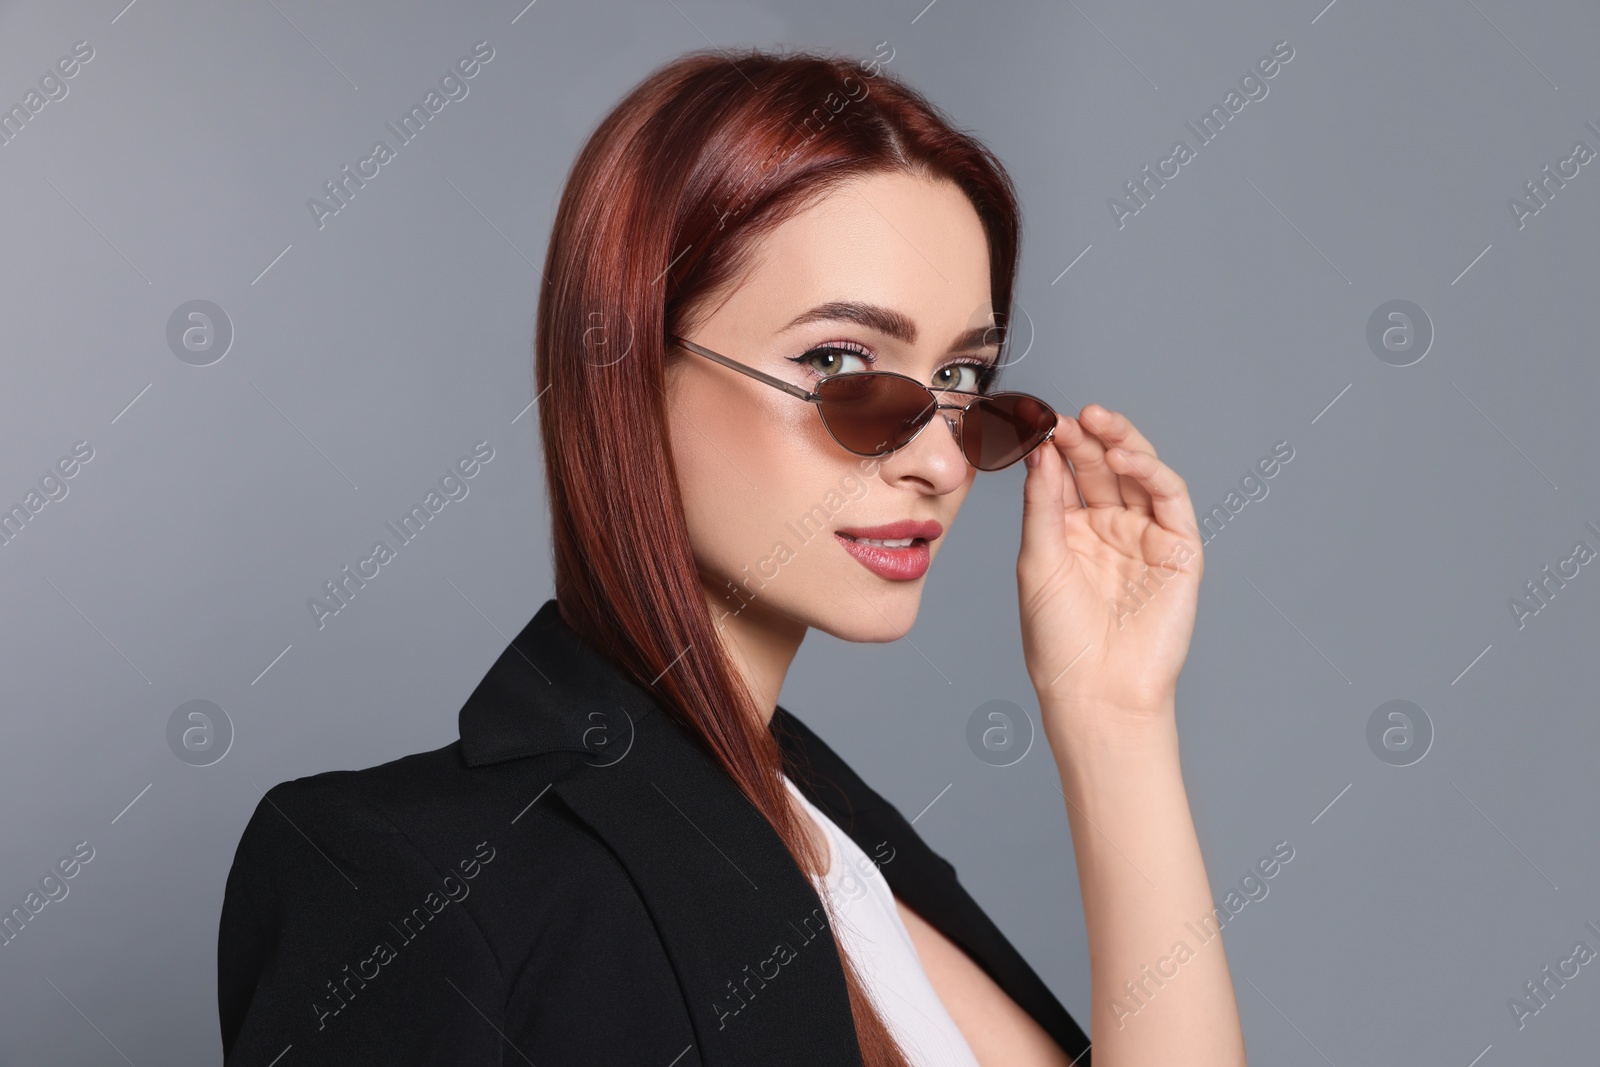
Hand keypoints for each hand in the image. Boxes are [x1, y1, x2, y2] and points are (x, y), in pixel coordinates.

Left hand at [1017, 404, 1203, 733]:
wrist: (1096, 692)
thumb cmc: (1059, 640)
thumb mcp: (1038, 561)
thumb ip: (1042, 504)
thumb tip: (1041, 449)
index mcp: (1070, 531)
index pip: (1065, 474)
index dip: (1054, 445)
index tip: (1034, 420)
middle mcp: (1109, 528)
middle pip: (1101, 467)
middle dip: (1086, 437)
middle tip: (1066, 416)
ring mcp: (1145, 536)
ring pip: (1138, 473)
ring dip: (1119, 442)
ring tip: (1095, 421)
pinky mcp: (1179, 549)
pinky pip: (1169, 499)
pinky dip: (1149, 472)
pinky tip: (1123, 459)